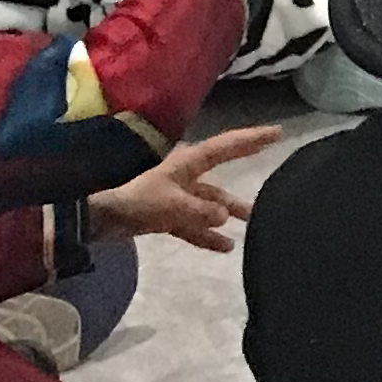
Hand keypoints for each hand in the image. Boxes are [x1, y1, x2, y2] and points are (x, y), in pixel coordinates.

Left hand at [90, 123, 279, 252]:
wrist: (103, 218)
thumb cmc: (138, 201)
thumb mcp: (171, 206)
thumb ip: (200, 212)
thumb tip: (226, 217)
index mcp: (189, 163)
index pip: (227, 147)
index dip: (252, 139)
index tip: (277, 133)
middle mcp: (188, 176)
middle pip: (223, 174)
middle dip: (246, 173)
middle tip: (272, 171)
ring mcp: (179, 197)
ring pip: (211, 204)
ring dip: (229, 213)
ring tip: (253, 223)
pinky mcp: (169, 216)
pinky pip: (196, 225)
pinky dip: (209, 236)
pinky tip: (225, 247)